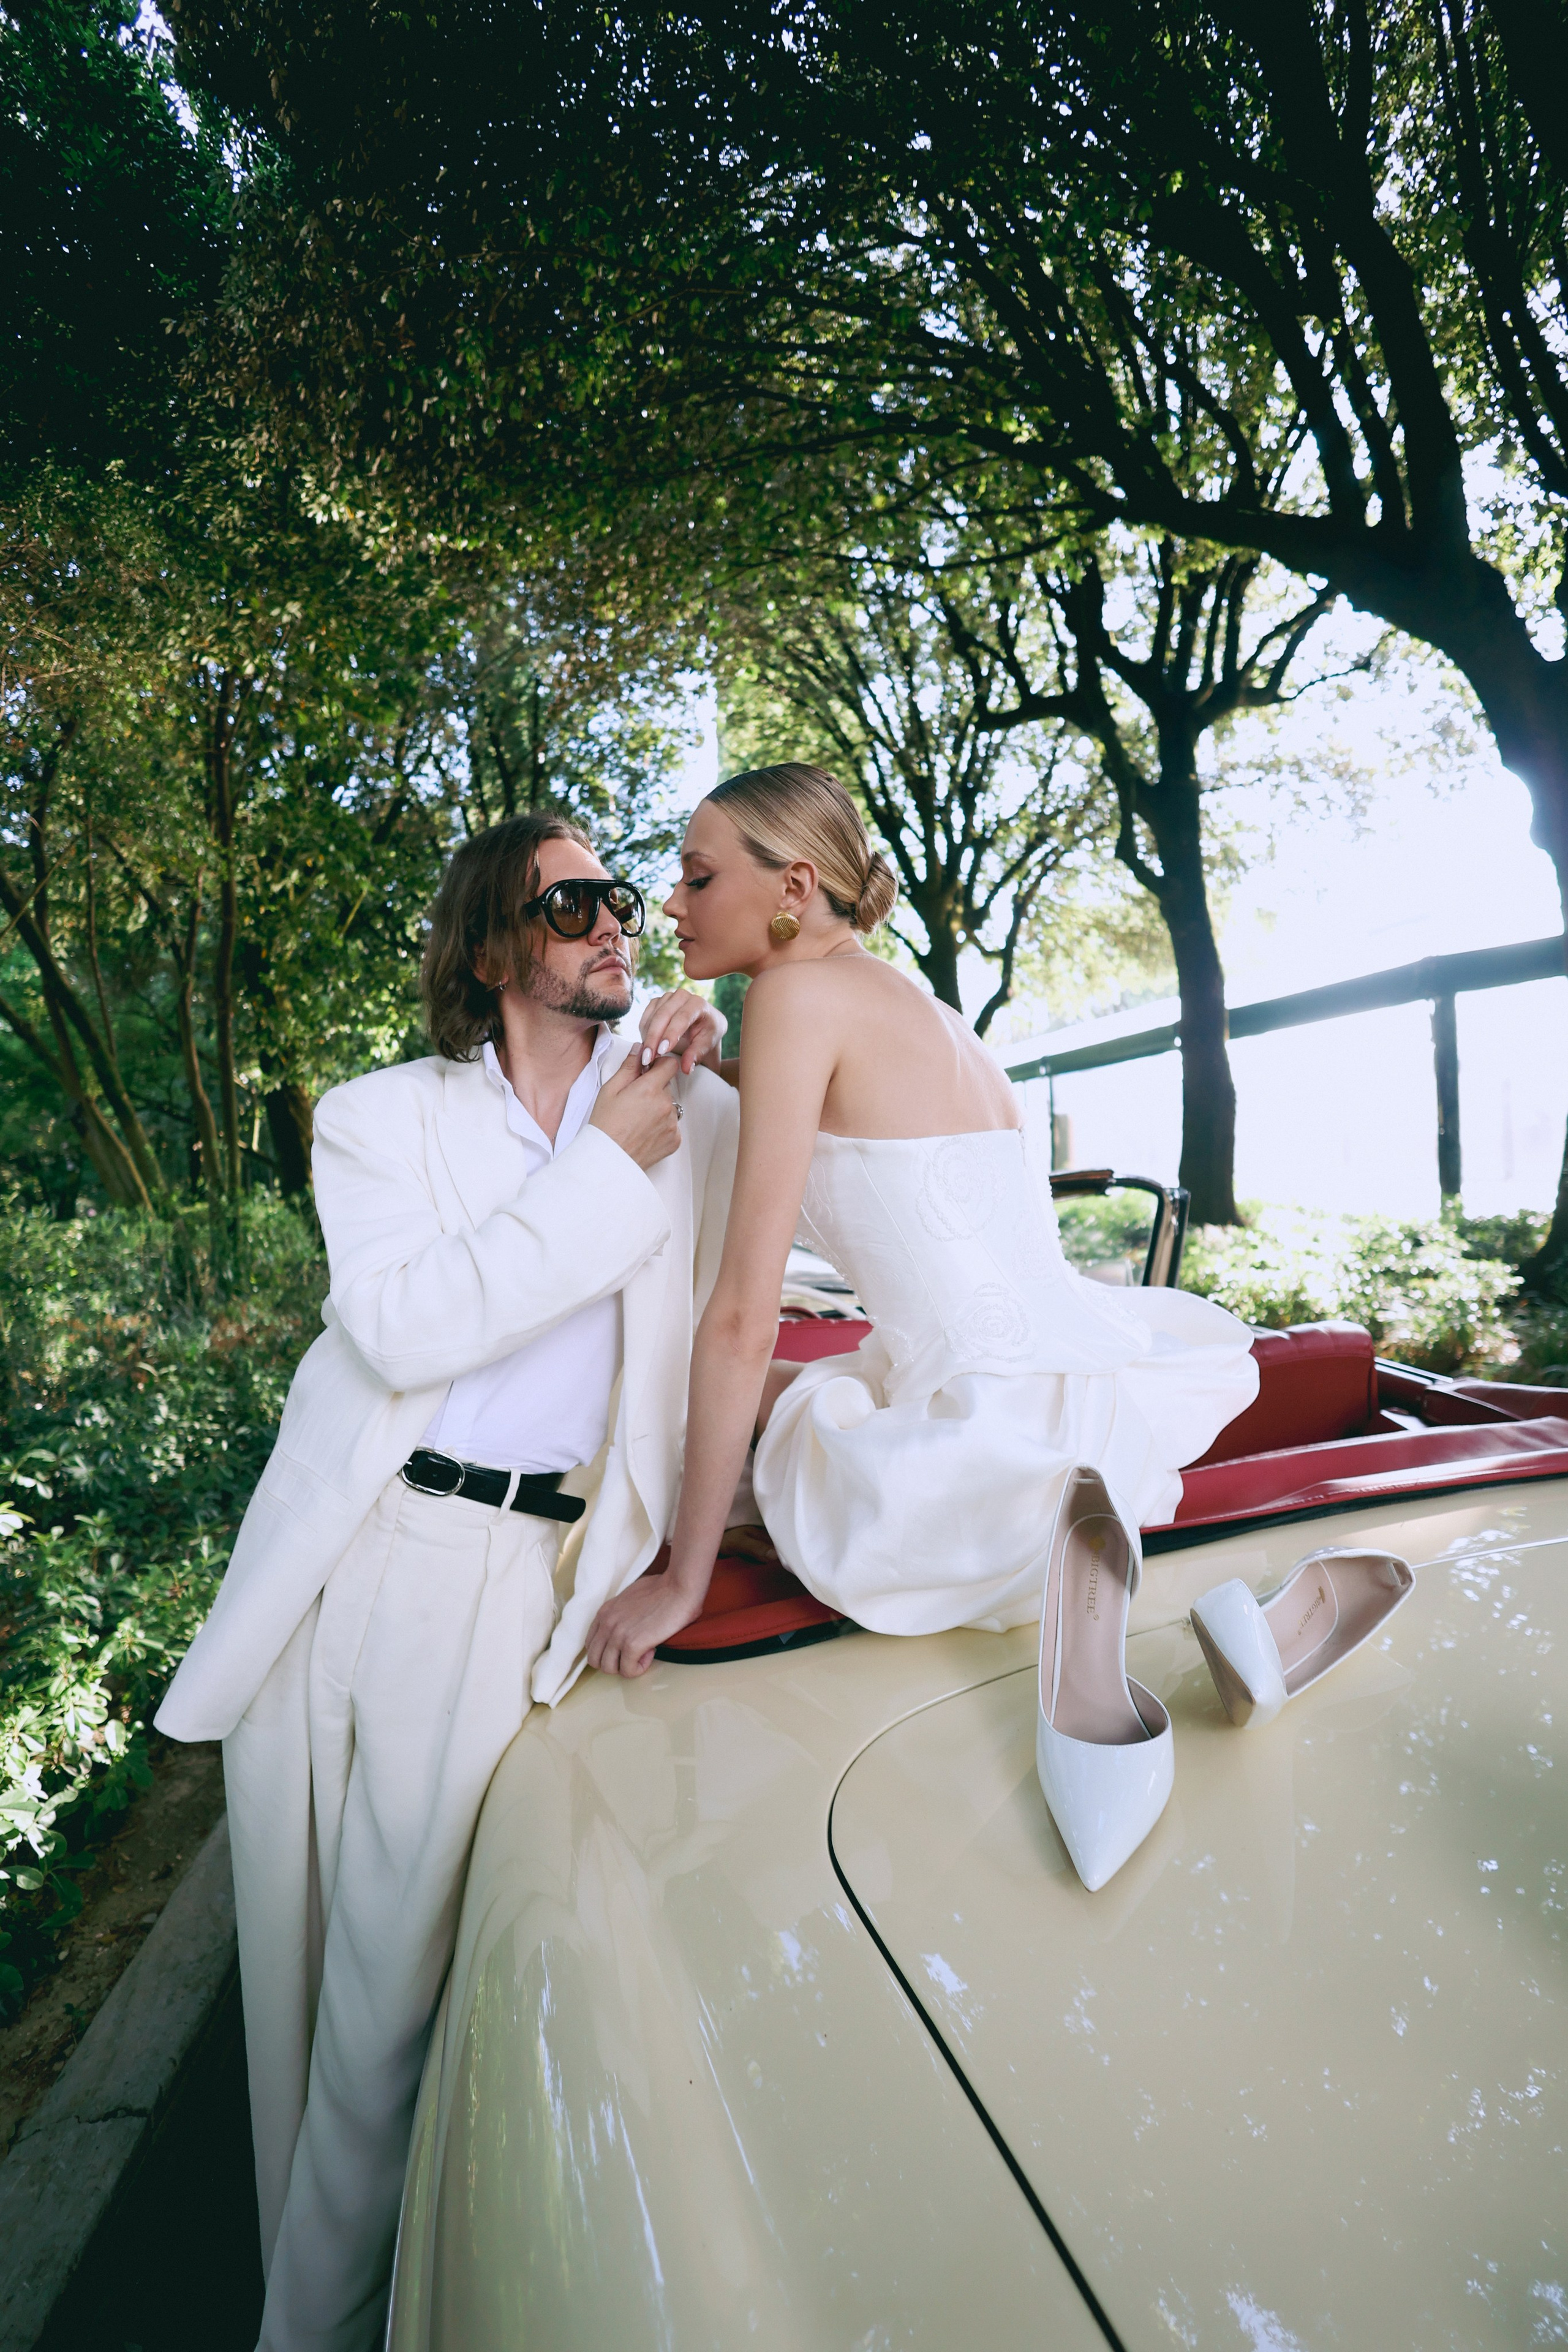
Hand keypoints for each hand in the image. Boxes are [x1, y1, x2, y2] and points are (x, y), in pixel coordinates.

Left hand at [586, 1563, 707, 1677]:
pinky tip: (651, 1652)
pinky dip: (639, 1668)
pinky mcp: (632, 1644)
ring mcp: (617, 1634)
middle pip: (594, 1659)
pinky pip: (628, 1671)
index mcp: (605, 1611)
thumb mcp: (631, 1596)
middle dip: (613, 1662)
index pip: (590, 1643)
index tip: (625, 1646)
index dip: (607, 1651)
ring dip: (626, 1666)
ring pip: (608, 1668)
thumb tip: (628, 1625)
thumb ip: (621, 1612)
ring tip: (643, 1653)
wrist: (679, 1586)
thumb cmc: (663, 1588)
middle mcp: (606, 1623)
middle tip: (632, 1655)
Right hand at [589, 1049, 681, 1169]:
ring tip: (638, 1120)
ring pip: (670, 1106)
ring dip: (659, 1108)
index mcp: (650, 1089)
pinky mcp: (675, 1140)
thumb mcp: (610, 1090)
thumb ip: (629, 1067)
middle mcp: (666, 1105)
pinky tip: (644, 1131)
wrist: (609, 1159)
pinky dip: (662, 1126)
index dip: (660, 1065)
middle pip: (668, 1086)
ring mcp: (672, 1124)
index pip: (670, 1065)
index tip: (650, 1070)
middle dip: (655, 1088)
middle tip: (635, 1101)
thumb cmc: (605, 1125)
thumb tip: (640, 1049)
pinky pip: (672, 1125)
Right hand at [637, 988, 725, 1074]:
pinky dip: (644, 1033)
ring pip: (652, 1017)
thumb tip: (685, 1068)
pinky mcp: (656, 1003)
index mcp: (698, 1003)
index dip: (671, 1034)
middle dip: (654, 1038)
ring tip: (645, 1058)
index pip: (683, 1017)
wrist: (702, 1026)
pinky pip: (646, 1017)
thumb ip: (696, 1055)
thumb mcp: (707, 1046)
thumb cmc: (707, 1035)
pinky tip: (645, 1048)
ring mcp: (668, 997)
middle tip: (648, 1059)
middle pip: (663, 1015)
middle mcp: (682, 996)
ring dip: (647, 1038)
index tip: (662, 1051)